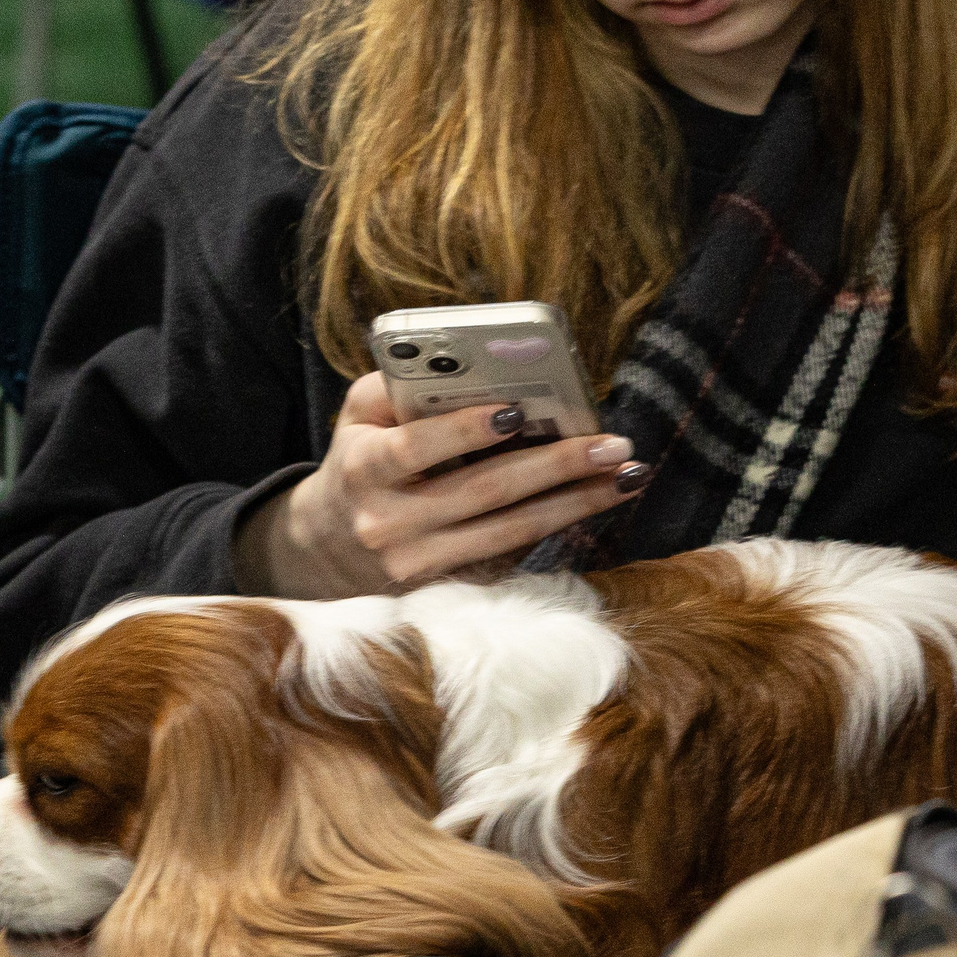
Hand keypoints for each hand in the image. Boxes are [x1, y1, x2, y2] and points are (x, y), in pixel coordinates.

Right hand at [237, 373, 644, 599]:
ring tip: (626, 474)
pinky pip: (511, 555)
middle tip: (612, 443)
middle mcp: (388, 525)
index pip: (415, 448)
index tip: (518, 410)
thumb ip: (399, 385)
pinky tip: (596, 500)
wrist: (330, 547)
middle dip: (554, 466)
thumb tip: (470, 367)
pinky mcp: (447, 589)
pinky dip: (558, 526)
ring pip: (508, 532)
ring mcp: (419, 566)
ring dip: (575, 503)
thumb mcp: (359, 416)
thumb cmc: (360, 460)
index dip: (465, 430)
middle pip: (482, 493)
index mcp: (363, 470)